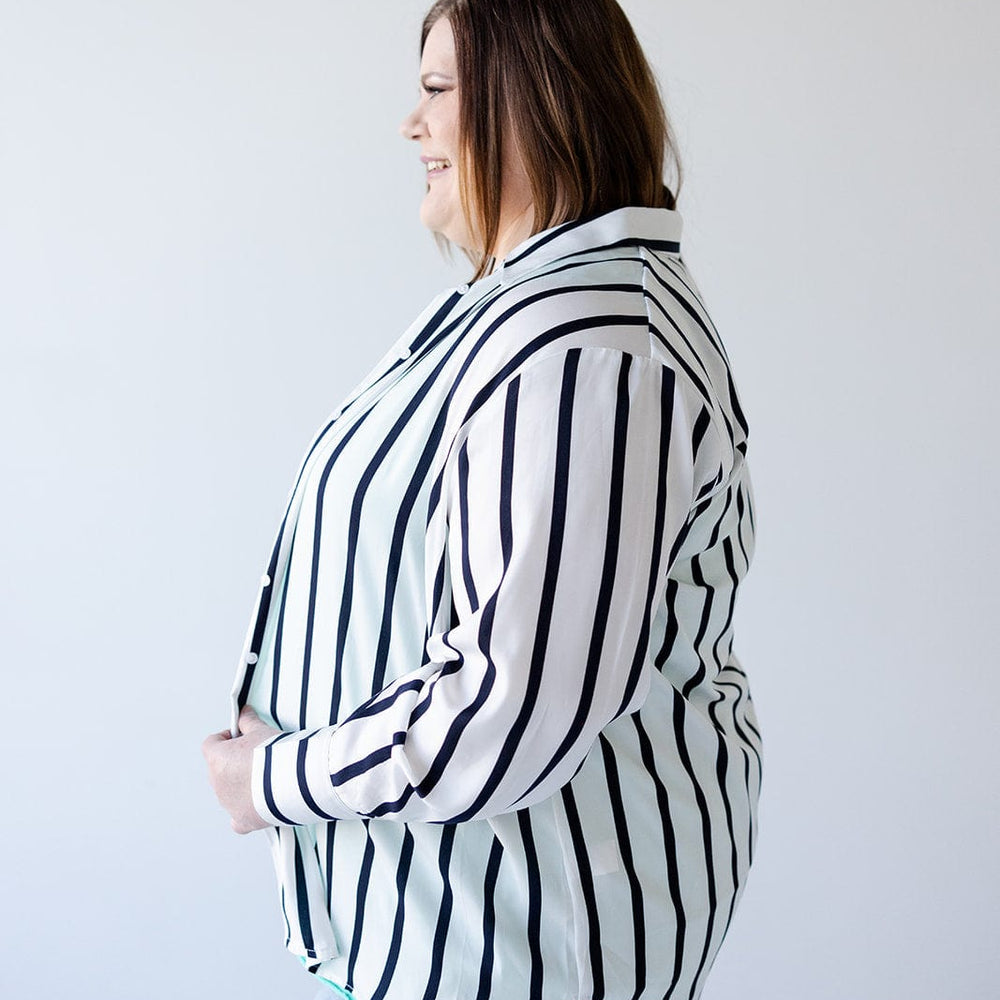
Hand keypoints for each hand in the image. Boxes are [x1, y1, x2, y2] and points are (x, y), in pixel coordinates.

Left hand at [202, 706, 281, 833]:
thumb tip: (244, 712)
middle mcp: (218, 784)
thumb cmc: (276, 754)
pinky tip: (257, 804)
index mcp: (217, 760)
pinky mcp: (243, 820)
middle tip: (259, 756)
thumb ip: (248, 721)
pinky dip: (244, 811)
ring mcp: (229, 804)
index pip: (211, 745)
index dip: (226, 738)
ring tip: (267, 776)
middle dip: (235, 762)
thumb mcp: (262, 730)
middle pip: (219, 769)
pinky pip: (236, 818)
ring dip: (240, 785)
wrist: (295, 780)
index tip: (242, 737)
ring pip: (228, 792)